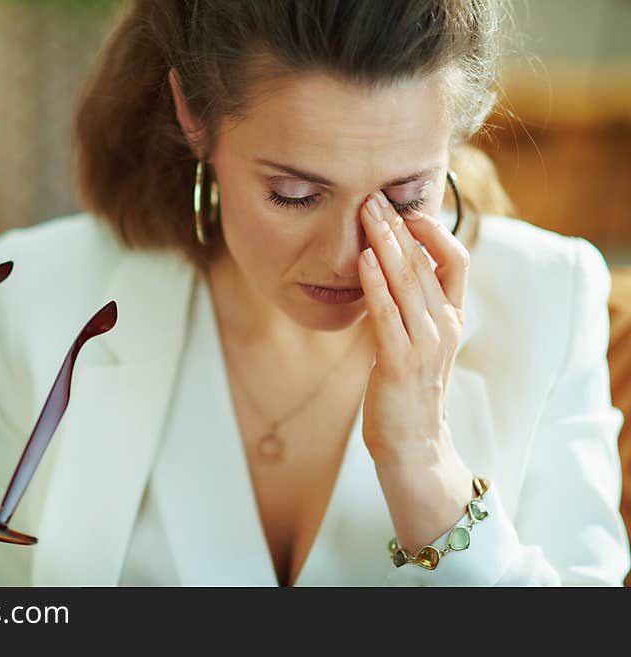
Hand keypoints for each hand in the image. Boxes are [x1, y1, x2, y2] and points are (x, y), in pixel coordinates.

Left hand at [356, 190, 469, 466]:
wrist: (413, 444)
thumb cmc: (410, 388)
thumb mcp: (419, 339)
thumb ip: (412, 305)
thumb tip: (390, 266)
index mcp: (452, 316)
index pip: (456, 260)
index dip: (434, 231)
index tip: (406, 208)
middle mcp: (445, 325)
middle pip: (425, 263)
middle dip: (398, 226)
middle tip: (374, 196)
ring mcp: (425, 343)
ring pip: (408, 281)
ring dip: (386, 244)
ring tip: (366, 214)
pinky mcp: (400, 362)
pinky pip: (387, 314)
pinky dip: (376, 284)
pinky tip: (364, 259)